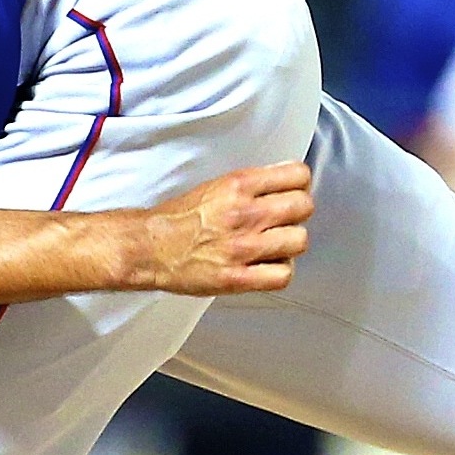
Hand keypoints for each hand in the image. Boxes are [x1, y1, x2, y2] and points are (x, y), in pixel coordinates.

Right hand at [133, 161, 312, 294]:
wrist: (150, 247)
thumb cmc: (180, 218)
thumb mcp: (217, 186)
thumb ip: (252, 185)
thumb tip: (284, 183)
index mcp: (238, 185)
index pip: (298, 176)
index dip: (299, 185)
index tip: (292, 192)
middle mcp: (245, 213)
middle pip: (304, 207)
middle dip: (297, 213)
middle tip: (283, 220)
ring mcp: (243, 247)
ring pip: (299, 240)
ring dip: (290, 243)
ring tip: (274, 245)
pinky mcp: (239, 278)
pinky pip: (283, 275)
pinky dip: (280, 271)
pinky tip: (268, 266)